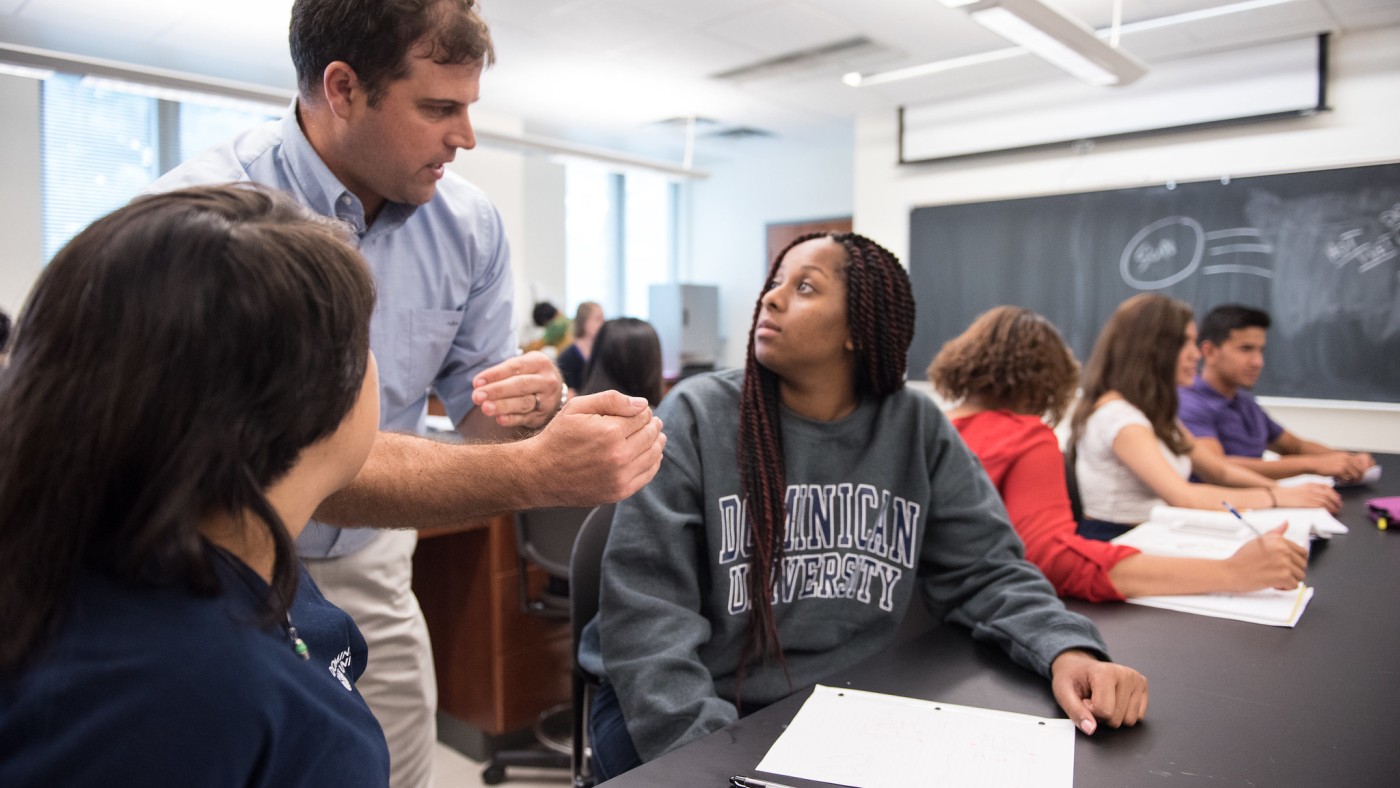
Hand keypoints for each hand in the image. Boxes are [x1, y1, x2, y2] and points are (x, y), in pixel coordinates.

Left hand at [471, 351, 563, 429]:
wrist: (553, 391)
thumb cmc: (529, 375)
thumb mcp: (522, 365)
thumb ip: (502, 373)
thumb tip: (478, 384)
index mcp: (539, 362)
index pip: (514, 367)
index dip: (494, 374)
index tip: (476, 382)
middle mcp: (547, 381)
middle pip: (520, 385)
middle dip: (497, 391)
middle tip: (477, 396)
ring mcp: (547, 400)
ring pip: (524, 403)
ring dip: (503, 406)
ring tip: (485, 408)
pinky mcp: (543, 416)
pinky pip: (526, 418)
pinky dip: (512, 419)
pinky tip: (499, 419)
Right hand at [526, 390, 665, 505]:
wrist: (540, 473)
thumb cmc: (558, 436)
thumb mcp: (578, 407)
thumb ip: (611, 400)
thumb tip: (642, 404)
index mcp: (610, 432)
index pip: (643, 416)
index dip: (644, 411)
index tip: (641, 411)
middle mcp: (619, 456)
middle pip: (651, 435)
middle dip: (653, 425)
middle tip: (653, 422)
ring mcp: (620, 477)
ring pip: (654, 455)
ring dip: (657, 443)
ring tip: (656, 436)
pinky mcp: (619, 492)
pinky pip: (647, 475)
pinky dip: (653, 462)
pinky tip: (651, 455)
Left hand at [1050, 649, 1147, 734]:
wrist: (1079, 666)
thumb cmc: (1072, 678)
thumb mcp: (1063, 693)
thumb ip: (1075, 712)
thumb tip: (1090, 729)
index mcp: (1105, 672)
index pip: (1104, 712)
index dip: (1090, 712)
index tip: (1084, 700)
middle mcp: (1125, 674)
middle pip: (1117, 719)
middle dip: (1102, 716)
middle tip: (1093, 700)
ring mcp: (1137, 679)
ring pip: (1129, 721)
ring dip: (1114, 716)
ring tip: (1103, 699)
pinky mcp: (1143, 685)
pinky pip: (1139, 717)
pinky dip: (1125, 713)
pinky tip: (1114, 699)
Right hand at [1226, 524, 1306, 590]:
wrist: (1231, 571)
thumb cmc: (1242, 559)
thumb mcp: (1259, 541)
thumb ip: (1275, 533)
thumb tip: (1285, 524)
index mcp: (1279, 540)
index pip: (1302, 552)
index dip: (1295, 561)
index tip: (1287, 564)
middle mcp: (1284, 550)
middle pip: (1303, 565)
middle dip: (1293, 570)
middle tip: (1279, 571)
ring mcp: (1284, 563)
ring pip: (1300, 576)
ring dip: (1289, 580)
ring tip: (1275, 577)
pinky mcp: (1283, 576)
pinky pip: (1294, 585)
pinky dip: (1285, 588)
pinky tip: (1275, 583)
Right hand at [1274, 482, 1340, 513]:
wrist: (1275, 497)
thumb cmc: (1284, 494)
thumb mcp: (1298, 488)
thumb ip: (1308, 490)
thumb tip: (1317, 495)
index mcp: (1309, 484)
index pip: (1326, 487)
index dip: (1334, 493)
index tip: (1336, 497)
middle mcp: (1311, 489)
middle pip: (1329, 494)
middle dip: (1336, 500)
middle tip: (1339, 505)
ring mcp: (1310, 496)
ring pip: (1327, 501)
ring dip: (1334, 506)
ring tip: (1336, 510)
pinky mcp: (1308, 503)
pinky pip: (1322, 506)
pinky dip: (1328, 509)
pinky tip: (1330, 512)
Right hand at [1310, 452, 1371, 482]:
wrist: (1313, 464)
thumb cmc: (1323, 463)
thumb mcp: (1336, 458)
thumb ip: (1345, 462)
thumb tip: (1354, 469)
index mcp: (1346, 456)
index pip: (1361, 464)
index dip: (1362, 471)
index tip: (1360, 475)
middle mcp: (1346, 459)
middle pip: (1361, 470)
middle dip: (1359, 477)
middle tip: (1355, 480)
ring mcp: (1343, 464)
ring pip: (1356, 475)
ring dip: (1353, 480)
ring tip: (1348, 481)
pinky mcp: (1339, 471)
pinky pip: (1347, 479)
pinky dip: (1345, 481)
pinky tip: (1341, 481)